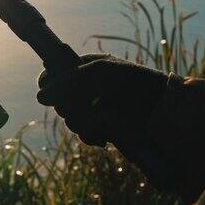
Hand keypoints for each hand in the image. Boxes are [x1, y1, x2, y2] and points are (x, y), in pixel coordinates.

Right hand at [37, 54, 167, 146]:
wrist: (165, 107)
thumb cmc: (133, 82)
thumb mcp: (99, 74)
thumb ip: (68, 82)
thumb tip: (39, 98)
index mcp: (84, 67)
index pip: (53, 73)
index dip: (48, 83)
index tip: (47, 93)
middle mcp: (86, 87)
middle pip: (58, 99)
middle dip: (66, 107)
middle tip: (79, 107)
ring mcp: (93, 108)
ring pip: (70, 119)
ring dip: (80, 123)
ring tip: (96, 125)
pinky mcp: (102, 128)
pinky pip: (84, 134)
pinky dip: (90, 136)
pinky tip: (102, 137)